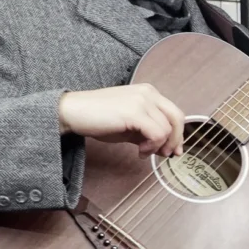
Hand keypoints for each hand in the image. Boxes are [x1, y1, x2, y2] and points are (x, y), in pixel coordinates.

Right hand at [58, 82, 184, 156]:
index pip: (174, 113)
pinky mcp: (135, 112)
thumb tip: (166, 148)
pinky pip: (157, 133)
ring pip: (167, 129)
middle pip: (177, 118)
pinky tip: (140, 152)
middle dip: (175, 140)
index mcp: (148, 93)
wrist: (71, 112)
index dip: (177, 134)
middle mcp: (148, 93)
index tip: (173, 150)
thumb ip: (148, 132)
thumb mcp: (129, 126)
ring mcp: (142, 101)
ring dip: (158, 146)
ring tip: (143, 152)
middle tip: (166, 155)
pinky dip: (152, 146)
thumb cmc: (97, 119)